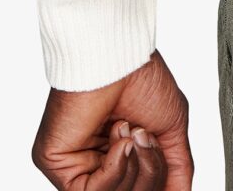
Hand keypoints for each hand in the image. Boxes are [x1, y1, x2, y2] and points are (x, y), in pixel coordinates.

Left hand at [31, 49, 192, 188]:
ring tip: (134, 131)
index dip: (156, 181)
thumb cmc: (142, 78)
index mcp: (116, 154)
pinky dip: (115, 169)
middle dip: (150, 172)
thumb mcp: (170, 130)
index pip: (138, 188)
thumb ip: (176, 170)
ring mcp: (73, 165)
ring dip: (135, 168)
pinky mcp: (56, 164)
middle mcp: (92, 162)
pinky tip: (118, 138)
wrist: (121, 54)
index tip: (164, 155)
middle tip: (147, 136)